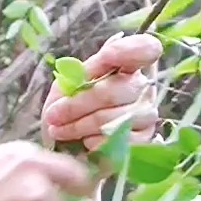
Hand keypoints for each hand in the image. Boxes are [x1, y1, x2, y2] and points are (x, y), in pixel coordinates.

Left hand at [41, 33, 161, 156]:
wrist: (67, 151)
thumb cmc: (69, 113)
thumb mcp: (66, 87)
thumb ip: (80, 73)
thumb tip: (89, 63)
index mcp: (126, 65)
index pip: (146, 48)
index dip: (129, 50)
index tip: (106, 56)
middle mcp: (142, 87)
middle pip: (115, 90)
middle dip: (78, 104)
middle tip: (53, 115)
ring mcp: (147, 113)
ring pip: (114, 118)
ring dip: (80, 126)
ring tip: (60, 131)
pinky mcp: (145, 140)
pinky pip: (119, 140)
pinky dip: (95, 142)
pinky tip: (85, 143)